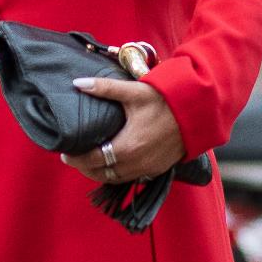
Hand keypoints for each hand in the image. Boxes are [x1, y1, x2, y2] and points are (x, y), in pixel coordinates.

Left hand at [59, 77, 184, 184]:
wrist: (196, 111)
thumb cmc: (164, 100)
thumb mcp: (133, 92)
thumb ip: (104, 88)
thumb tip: (77, 83)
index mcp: (128, 147)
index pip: (93, 160)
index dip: (77, 159)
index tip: (65, 153)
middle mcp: (137, 163)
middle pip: (101, 174)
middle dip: (85, 168)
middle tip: (72, 157)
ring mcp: (148, 169)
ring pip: (116, 178)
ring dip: (100, 172)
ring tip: (89, 161)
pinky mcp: (157, 170)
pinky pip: (130, 177)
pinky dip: (117, 173)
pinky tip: (111, 162)